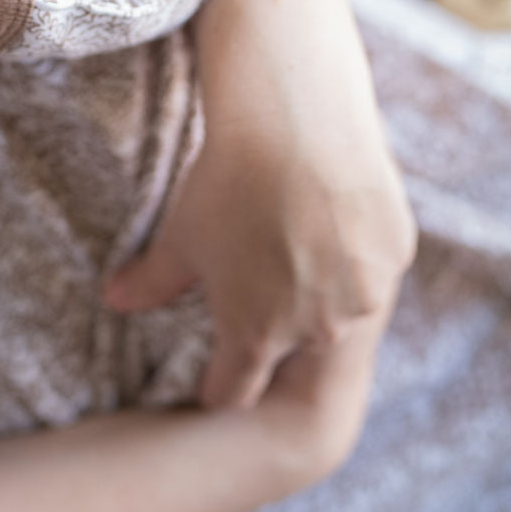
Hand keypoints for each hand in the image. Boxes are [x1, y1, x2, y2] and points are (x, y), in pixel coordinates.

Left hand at [104, 0, 415, 408]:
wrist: (293, 122)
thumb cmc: (226, 183)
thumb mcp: (180, 236)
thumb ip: (150, 281)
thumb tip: (115, 299)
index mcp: (254, 336)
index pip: (235, 389)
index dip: (219, 380)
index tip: (212, 368)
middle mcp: (316, 329)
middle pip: (294, 344)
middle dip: (276, 321)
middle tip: (263, 272)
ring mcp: (363, 294)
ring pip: (341, 306)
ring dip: (324, 287)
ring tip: (300, 235)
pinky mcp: (395, 253)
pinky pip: (374, 263)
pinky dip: (357, 249)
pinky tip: (336, 210)